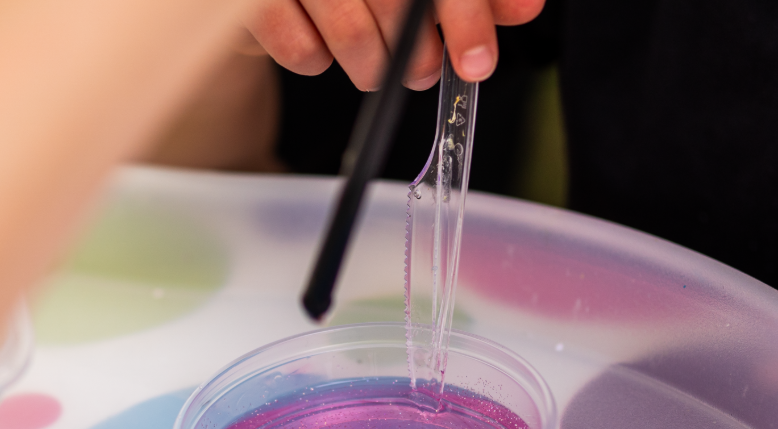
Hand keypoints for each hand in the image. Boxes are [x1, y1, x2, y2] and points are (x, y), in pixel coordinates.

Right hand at [237, 0, 543, 90]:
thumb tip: (521, 10)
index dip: (467, 17)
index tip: (477, 62)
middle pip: (399, 7)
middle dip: (420, 56)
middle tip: (425, 71)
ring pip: (352, 36)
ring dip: (374, 68)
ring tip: (379, 66)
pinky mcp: (256, 2)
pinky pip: (299, 50)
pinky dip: (317, 60)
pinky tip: (323, 43)